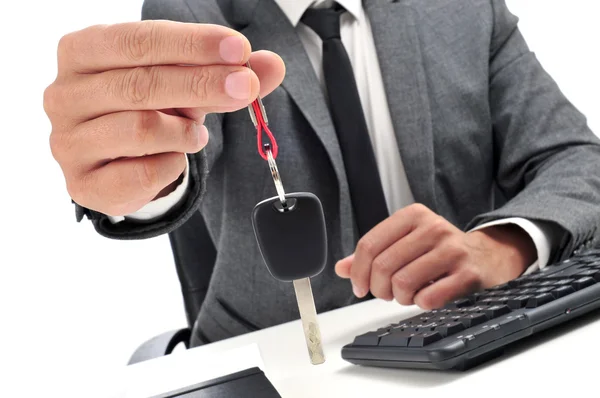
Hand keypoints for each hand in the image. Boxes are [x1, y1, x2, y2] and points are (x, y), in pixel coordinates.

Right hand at [44, 21, 284, 215]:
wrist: (119, 161)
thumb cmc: (149, 108)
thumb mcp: (187, 82)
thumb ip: (228, 73)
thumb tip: (273, 65)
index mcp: (82, 51)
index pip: (138, 40)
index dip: (192, 44)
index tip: (240, 50)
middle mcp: (64, 94)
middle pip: (140, 83)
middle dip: (202, 83)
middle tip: (245, 86)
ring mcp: (68, 141)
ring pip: (141, 129)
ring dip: (185, 131)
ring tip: (197, 134)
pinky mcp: (83, 183)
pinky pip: (141, 173)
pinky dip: (172, 165)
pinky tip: (175, 158)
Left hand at [335, 204, 535, 308]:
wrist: (488, 256)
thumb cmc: (439, 251)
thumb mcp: (406, 243)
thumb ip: (373, 254)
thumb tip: (342, 268)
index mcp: (413, 216)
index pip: (369, 245)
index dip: (358, 272)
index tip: (360, 287)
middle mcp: (433, 228)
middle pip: (383, 266)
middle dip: (378, 288)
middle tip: (386, 293)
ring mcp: (453, 250)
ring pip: (403, 282)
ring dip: (399, 297)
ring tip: (407, 294)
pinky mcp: (468, 274)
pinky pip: (428, 297)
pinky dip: (420, 303)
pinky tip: (426, 297)